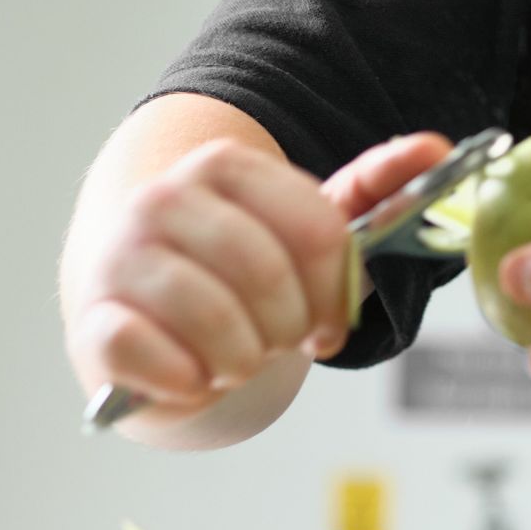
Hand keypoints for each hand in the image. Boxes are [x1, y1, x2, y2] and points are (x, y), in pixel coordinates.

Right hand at [68, 129, 454, 418]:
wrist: (128, 290)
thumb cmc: (229, 263)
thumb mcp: (300, 224)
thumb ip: (374, 187)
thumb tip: (437, 149)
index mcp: (227, 166)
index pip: (319, 232)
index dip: (336, 294)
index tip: (327, 323)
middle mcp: (168, 199)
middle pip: (269, 279)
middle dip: (287, 329)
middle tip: (276, 342)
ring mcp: (124, 256)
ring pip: (215, 322)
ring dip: (241, 359)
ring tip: (234, 357)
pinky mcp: (93, 321)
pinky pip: (151, 357)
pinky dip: (187, 380)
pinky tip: (191, 374)